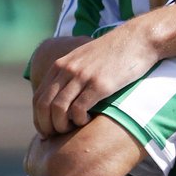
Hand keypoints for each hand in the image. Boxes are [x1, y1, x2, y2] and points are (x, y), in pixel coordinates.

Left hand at [32, 22, 159, 136]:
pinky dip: (79, 121)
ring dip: (62, 126)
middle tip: (56, 136)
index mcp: (60, 65)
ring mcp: (82, 77)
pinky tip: (87, 120)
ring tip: (72, 130)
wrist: (137, 39)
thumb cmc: (113, 53)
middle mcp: (67, 70)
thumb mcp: (84, 57)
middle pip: (44, 106)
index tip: (46, 131)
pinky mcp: (99, 84)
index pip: (38, 97)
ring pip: (58, 109)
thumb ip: (70, 72)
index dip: (38, 119)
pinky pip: (78, 109)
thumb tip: (62, 95)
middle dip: (46, 126)